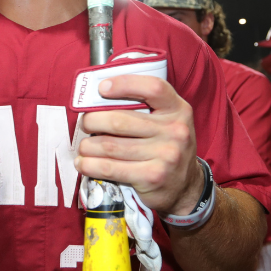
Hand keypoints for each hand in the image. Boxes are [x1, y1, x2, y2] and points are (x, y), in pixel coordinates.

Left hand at [74, 76, 203, 215]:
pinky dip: (90, 165)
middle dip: (92, 121)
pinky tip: (84, 164)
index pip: (153, 87)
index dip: (125, 84)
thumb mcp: (167, 122)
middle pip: (120, 120)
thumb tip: (100, 99)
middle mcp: (175, 131)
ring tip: (84, 147)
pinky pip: (110, 168)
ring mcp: (165, 155)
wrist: (186, 187)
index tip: (103, 87)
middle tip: (86, 124)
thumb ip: (145, 108)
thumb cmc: (167, 147)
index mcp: (178, 110)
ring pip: (110, 145)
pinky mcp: (152, 177)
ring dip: (88, 146)